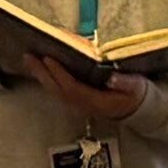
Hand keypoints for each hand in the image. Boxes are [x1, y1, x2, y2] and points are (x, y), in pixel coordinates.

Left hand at [29, 57, 146, 125]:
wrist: (138, 109)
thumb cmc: (136, 95)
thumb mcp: (137, 87)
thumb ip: (126, 83)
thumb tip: (112, 77)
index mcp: (97, 102)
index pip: (73, 89)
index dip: (60, 75)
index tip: (49, 59)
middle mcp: (83, 106)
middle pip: (58, 91)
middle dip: (42, 74)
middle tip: (29, 57)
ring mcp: (78, 105)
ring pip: (55, 92)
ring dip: (41, 76)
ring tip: (29, 60)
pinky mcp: (77, 101)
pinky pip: (58, 90)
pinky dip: (47, 79)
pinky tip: (39, 68)